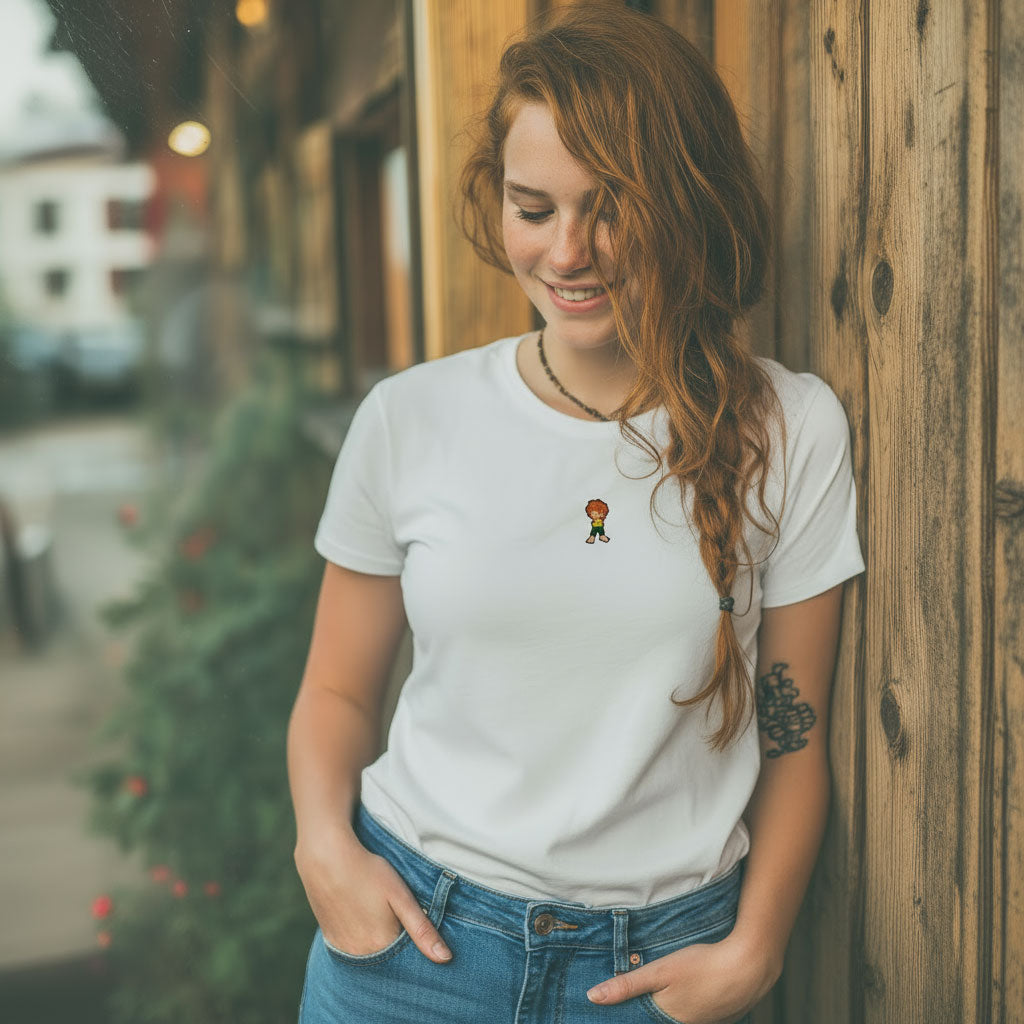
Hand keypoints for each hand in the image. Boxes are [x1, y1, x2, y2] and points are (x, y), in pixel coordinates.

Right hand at [294, 829, 452, 962]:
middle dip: (397, 943)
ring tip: (377, 913)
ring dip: (378, 943)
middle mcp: (361, 954)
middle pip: (388, 959)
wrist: (326, 858)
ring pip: (370, 955)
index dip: (415, 943)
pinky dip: (361, 940)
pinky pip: (352, 949)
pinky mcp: (330, 940)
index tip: (413, 922)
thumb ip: (422, 929)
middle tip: (394, 913)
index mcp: (382, 945)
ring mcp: (343, 949)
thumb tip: (445, 959)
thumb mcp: (400, 896)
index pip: (408, 959)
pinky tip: (362, 918)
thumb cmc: (367, 872)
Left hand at [585, 934, 779, 1023]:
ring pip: (681, 1015)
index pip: (642, 1019)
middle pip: (661, 1017)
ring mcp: (707, 1022)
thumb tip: (593, 997)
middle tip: (658, 985)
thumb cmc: (703, 966)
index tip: (620, 1006)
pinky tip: (695, 987)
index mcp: (669, 1020)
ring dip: (673, 1004)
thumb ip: (627, 985)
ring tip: (676, 985)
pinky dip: (693, 1002)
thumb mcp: (660, 971)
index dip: (632, 1011)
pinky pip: (700, 1012)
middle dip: (651, 1007)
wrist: (750, 966)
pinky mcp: (722, 1013)